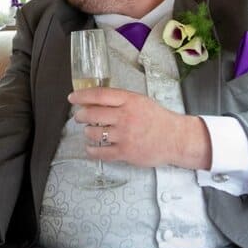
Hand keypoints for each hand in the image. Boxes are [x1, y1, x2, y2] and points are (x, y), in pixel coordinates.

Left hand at [70, 87, 211, 169]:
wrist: (176, 139)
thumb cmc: (157, 118)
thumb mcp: (140, 101)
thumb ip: (120, 100)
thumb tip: (95, 99)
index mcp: (129, 100)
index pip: (99, 95)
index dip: (82, 95)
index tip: (72, 98)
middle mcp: (125, 116)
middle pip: (92, 114)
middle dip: (81, 116)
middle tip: (79, 117)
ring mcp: (125, 135)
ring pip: (94, 133)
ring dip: (87, 132)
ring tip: (90, 131)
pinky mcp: (126, 152)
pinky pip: (101, 152)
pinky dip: (92, 151)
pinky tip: (90, 148)